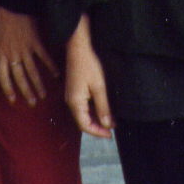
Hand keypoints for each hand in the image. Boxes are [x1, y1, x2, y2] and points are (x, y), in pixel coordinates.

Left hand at [0, 8, 57, 105]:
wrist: (13, 6)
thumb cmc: (0, 20)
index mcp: (1, 55)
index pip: (3, 77)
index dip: (8, 89)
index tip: (13, 100)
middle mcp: (13, 55)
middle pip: (19, 78)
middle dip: (26, 92)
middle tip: (32, 103)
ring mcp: (25, 50)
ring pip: (32, 71)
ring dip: (38, 84)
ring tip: (43, 95)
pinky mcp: (35, 42)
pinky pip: (43, 57)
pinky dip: (50, 66)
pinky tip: (56, 75)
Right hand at [64, 16, 112, 137]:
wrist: (78, 48)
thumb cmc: (88, 65)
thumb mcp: (99, 87)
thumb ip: (103, 107)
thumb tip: (107, 125)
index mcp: (75, 103)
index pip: (85, 125)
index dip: (98, 132)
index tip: (110, 135)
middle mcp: (71, 102)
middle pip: (83, 122)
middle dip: (98, 127)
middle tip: (112, 130)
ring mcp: (71, 96)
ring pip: (83, 115)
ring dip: (96, 120)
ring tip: (111, 121)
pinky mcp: (74, 91)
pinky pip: (83, 107)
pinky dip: (93, 112)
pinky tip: (103, 110)